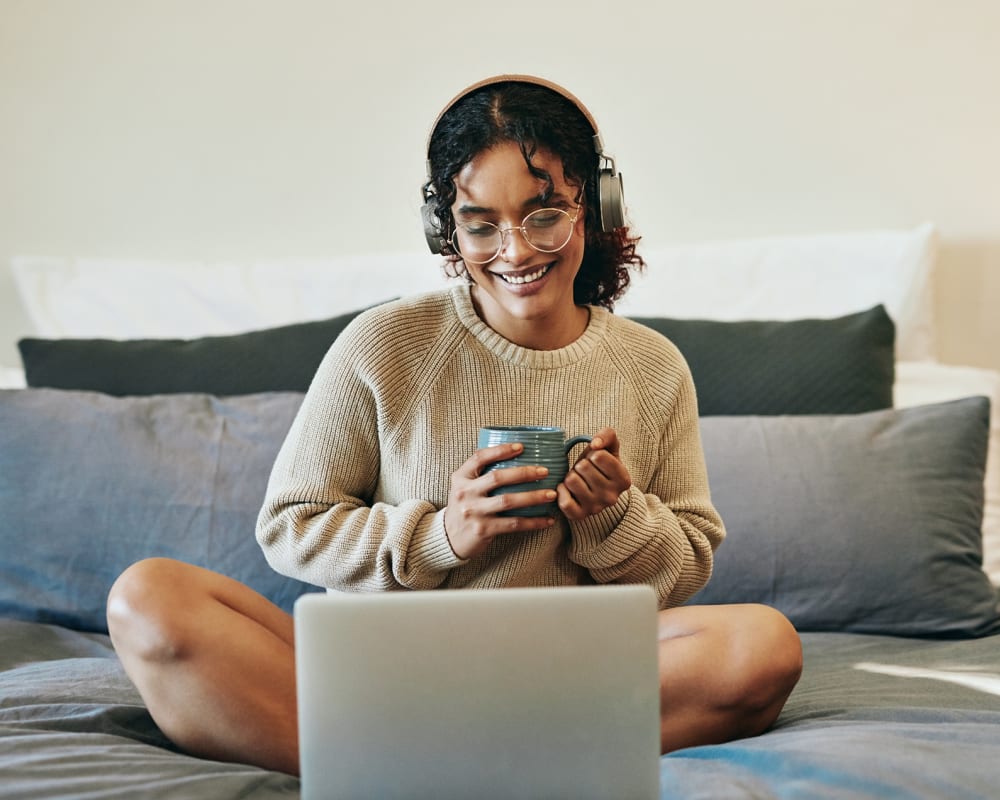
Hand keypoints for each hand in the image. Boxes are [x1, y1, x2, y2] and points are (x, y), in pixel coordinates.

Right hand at [444, 443, 558, 559]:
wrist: (448, 538)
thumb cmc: (465, 506)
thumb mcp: (464, 486)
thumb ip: (481, 474)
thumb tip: (516, 457)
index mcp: (461, 477)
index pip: (479, 457)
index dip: (501, 450)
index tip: (521, 447)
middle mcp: (465, 493)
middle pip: (497, 477)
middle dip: (524, 473)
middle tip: (544, 471)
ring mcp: (474, 512)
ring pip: (508, 501)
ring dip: (533, 497)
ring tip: (551, 494)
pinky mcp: (483, 530)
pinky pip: (513, 524)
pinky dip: (533, 522)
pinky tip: (547, 520)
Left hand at [557, 427, 631, 520]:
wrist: (593, 489)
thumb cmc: (600, 465)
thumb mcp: (609, 447)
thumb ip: (607, 435)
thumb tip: (596, 444)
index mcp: (624, 480)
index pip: (599, 456)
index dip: (593, 454)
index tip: (597, 462)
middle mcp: (612, 497)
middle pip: (583, 467)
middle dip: (581, 465)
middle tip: (586, 472)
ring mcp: (596, 508)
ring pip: (572, 480)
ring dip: (571, 476)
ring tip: (578, 480)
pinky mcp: (579, 516)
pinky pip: (564, 502)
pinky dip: (561, 491)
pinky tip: (567, 490)